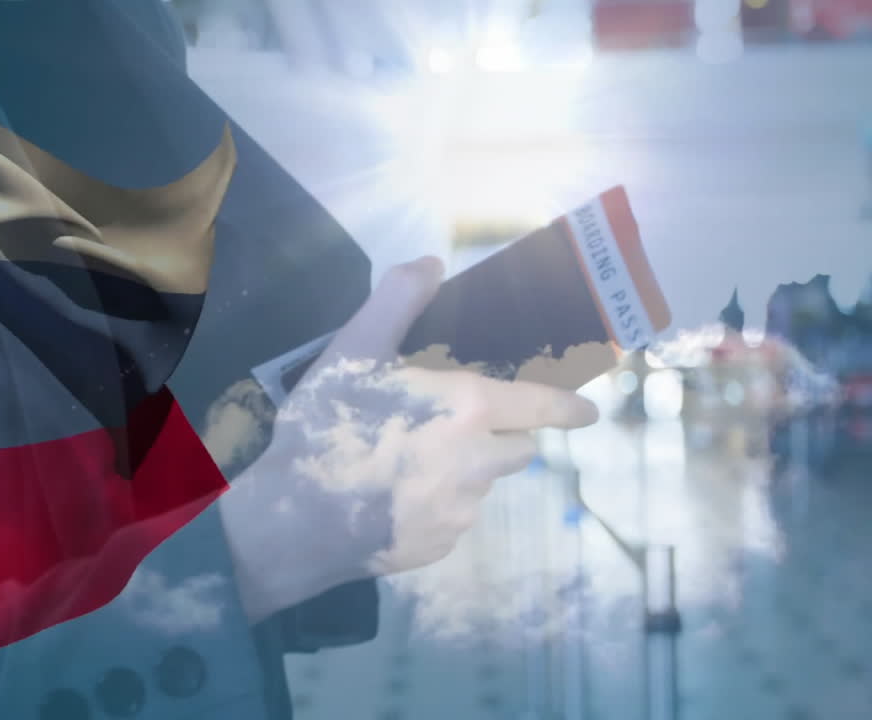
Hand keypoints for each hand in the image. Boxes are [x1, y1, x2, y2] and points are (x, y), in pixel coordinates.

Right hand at [219, 256, 599, 622]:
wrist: (292, 519)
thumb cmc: (326, 426)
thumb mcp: (353, 350)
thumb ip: (397, 300)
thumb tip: (433, 263)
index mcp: (468, 409)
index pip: (542, 407)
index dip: (569, 407)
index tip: (588, 412)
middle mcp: (478, 462)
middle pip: (518, 447)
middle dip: (502, 435)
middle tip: (451, 426)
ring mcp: (460, 510)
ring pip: (482, 485)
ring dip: (463, 471)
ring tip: (407, 462)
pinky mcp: (439, 547)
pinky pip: (452, 521)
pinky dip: (434, 507)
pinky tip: (390, 497)